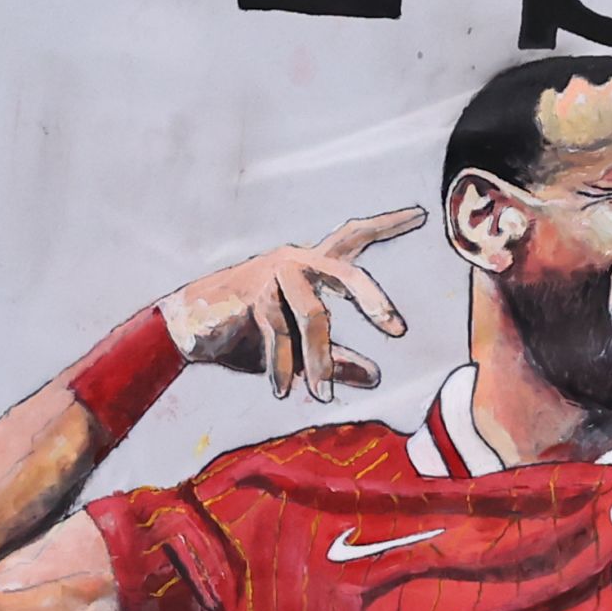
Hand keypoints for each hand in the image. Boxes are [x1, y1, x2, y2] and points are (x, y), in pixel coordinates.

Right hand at [158, 207, 420, 398]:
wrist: (188, 329)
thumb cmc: (245, 334)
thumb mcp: (298, 351)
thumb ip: (336, 359)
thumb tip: (377, 377)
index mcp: (310, 267)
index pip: (354, 238)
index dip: (388, 225)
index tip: (423, 214)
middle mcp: (296, 261)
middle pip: (347, 273)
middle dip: (373, 301)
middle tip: (398, 329)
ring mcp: (274, 275)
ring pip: (313, 317)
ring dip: (319, 361)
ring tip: (323, 396)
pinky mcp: (253, 294)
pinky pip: (279, 334)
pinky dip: (282, 366)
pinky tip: (284, 391)